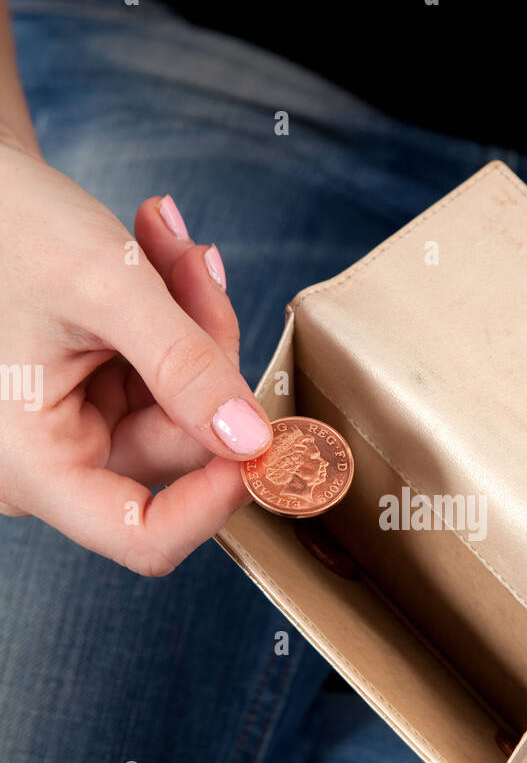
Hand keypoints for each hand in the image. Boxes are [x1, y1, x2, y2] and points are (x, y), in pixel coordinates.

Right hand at [0, 142, 271, 571]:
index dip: (215, 501)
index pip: (143, 537)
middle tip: (200, 265)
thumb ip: (184, 365)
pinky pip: (166, 379)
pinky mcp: (92, 398)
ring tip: (165, 241)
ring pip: (184, 407)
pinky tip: (155, 252)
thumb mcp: (103, 285)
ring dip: (194, 322)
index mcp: (31, 463)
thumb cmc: (9, 225)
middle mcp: (51, 462)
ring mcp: (74, 430)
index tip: (265, 437)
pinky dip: (175, 319)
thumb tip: (254, 442)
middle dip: (206, 357)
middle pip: (180, 449)